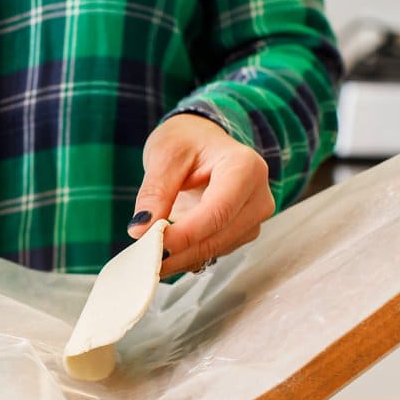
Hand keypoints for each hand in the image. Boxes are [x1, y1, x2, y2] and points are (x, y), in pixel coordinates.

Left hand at [128, 114, 274, 276]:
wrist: (202, 141)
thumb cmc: (186, 140)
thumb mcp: (164, 156)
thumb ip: (154, 192)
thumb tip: (141, 230)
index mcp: (245, 167)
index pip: (218, 211)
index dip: (186, 234)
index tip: (155, 246)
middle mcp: (258, 195)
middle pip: (219, 235)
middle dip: (180, 251)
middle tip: (144, 258)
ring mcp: (254, 216)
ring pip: (216, 249)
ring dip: (181, 257)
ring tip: (148, 255)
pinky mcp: (243, 232)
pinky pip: (213, 251)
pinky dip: (187, 255)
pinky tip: (165, 253)